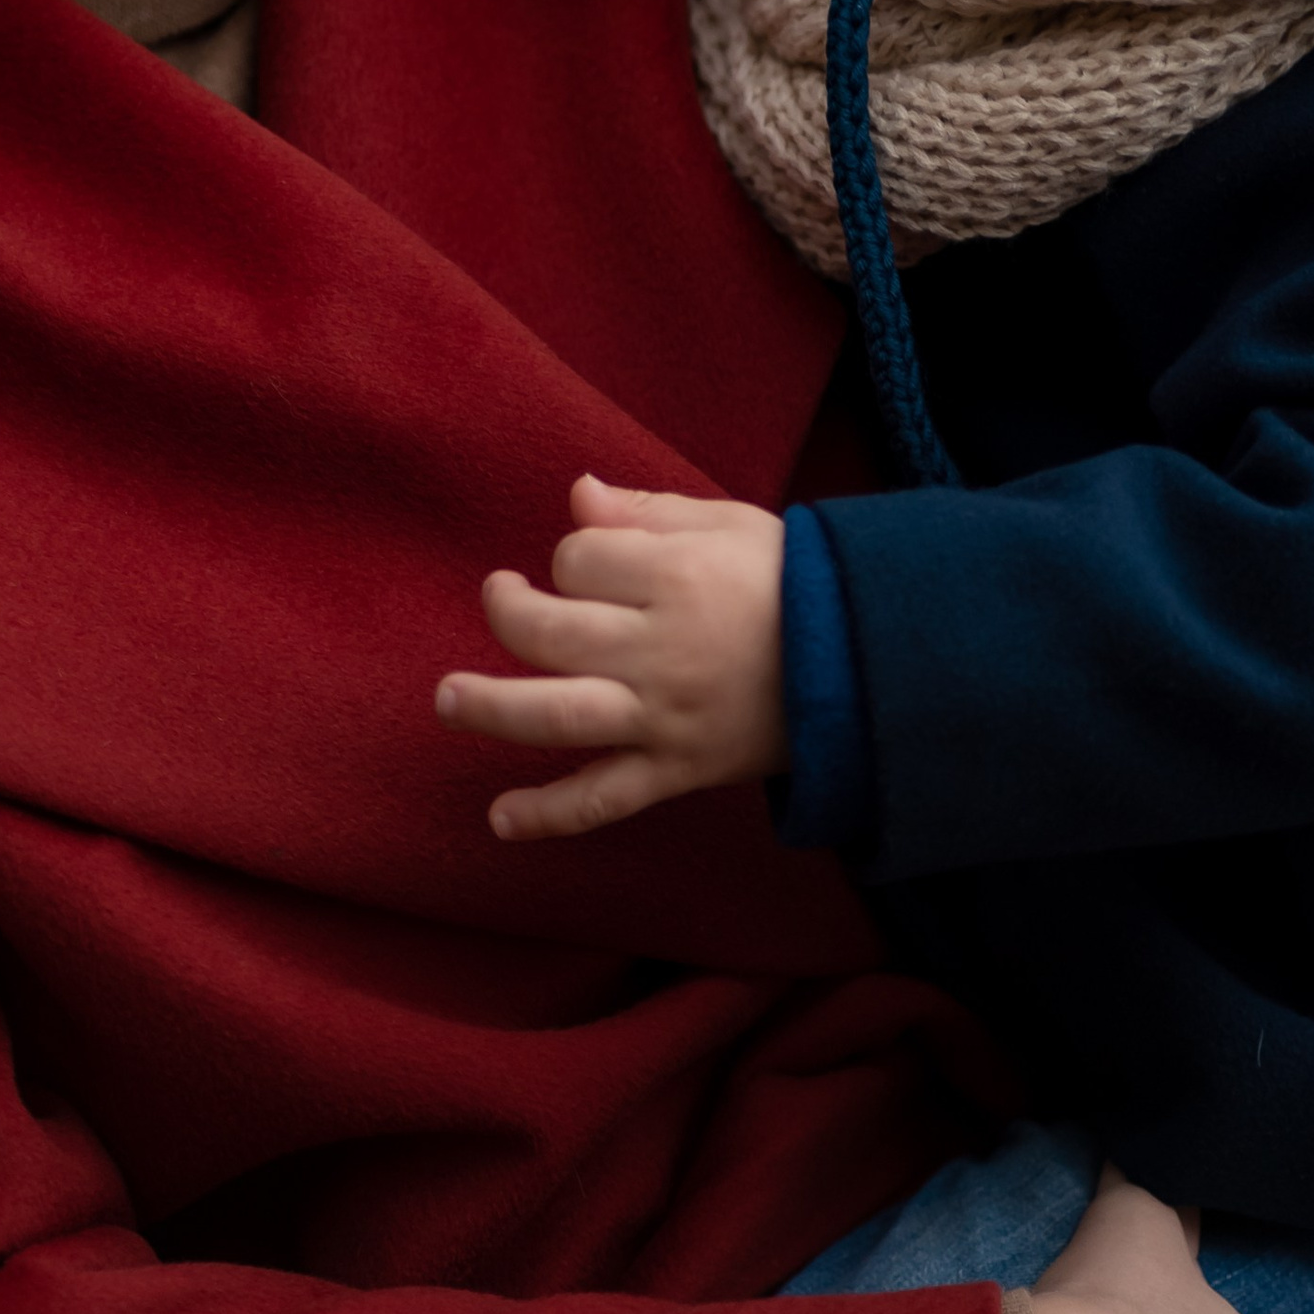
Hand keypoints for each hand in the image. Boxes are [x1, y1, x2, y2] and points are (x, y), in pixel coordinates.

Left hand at [435, 474, 786, 839]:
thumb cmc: (792, 583)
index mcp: (677, 578)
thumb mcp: (729, 524)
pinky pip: (603, 799)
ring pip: (556, 716)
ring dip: (490, 708)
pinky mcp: (675, 770)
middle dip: (508, 610)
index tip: (596, 562)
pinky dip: (548, 814)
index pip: (578, 561)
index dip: (574, 557)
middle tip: (501, 597)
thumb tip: (577, 495)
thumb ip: (648, 510)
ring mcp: (664, 718)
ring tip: (448, 698)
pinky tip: (500, 819)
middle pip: (548, 633)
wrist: (865, 667)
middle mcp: (661, 650)